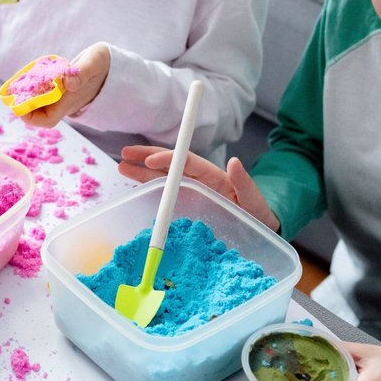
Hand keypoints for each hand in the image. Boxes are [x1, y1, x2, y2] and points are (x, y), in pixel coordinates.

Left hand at [19, 43, 109, 128]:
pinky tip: (28, 76)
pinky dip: (33, 87)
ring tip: (19, 82)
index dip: (31, 117)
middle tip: (13, 89)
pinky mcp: (61, 89)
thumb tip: (68, 82)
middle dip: (24, 105)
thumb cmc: (102, 63)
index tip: (17, 106)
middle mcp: (64, 102)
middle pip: (39, 114)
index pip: (48, 119)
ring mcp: (62, 97)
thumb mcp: (95, 62)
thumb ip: (83, 71)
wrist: (110, 65)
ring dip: (27, 95)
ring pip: (40, 103)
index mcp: (71, 100)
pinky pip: (43, 93)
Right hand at [119, 148, 279, 231]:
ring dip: (142, 171)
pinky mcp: (187, 203)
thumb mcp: (254, 199)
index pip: (186, 162)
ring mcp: (191, 191)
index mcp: (212, 175)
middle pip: (170, 163)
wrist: (258, 227)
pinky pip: (165, 192)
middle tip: (125, 153)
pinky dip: (149, 185)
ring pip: (163, 176)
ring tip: (122, 166)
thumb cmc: (257, 212)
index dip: (167, 158)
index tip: (150, 160)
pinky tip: (134, 184)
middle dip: (147, 157)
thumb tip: (235, 161)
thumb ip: (244, 182)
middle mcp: (198, 179)